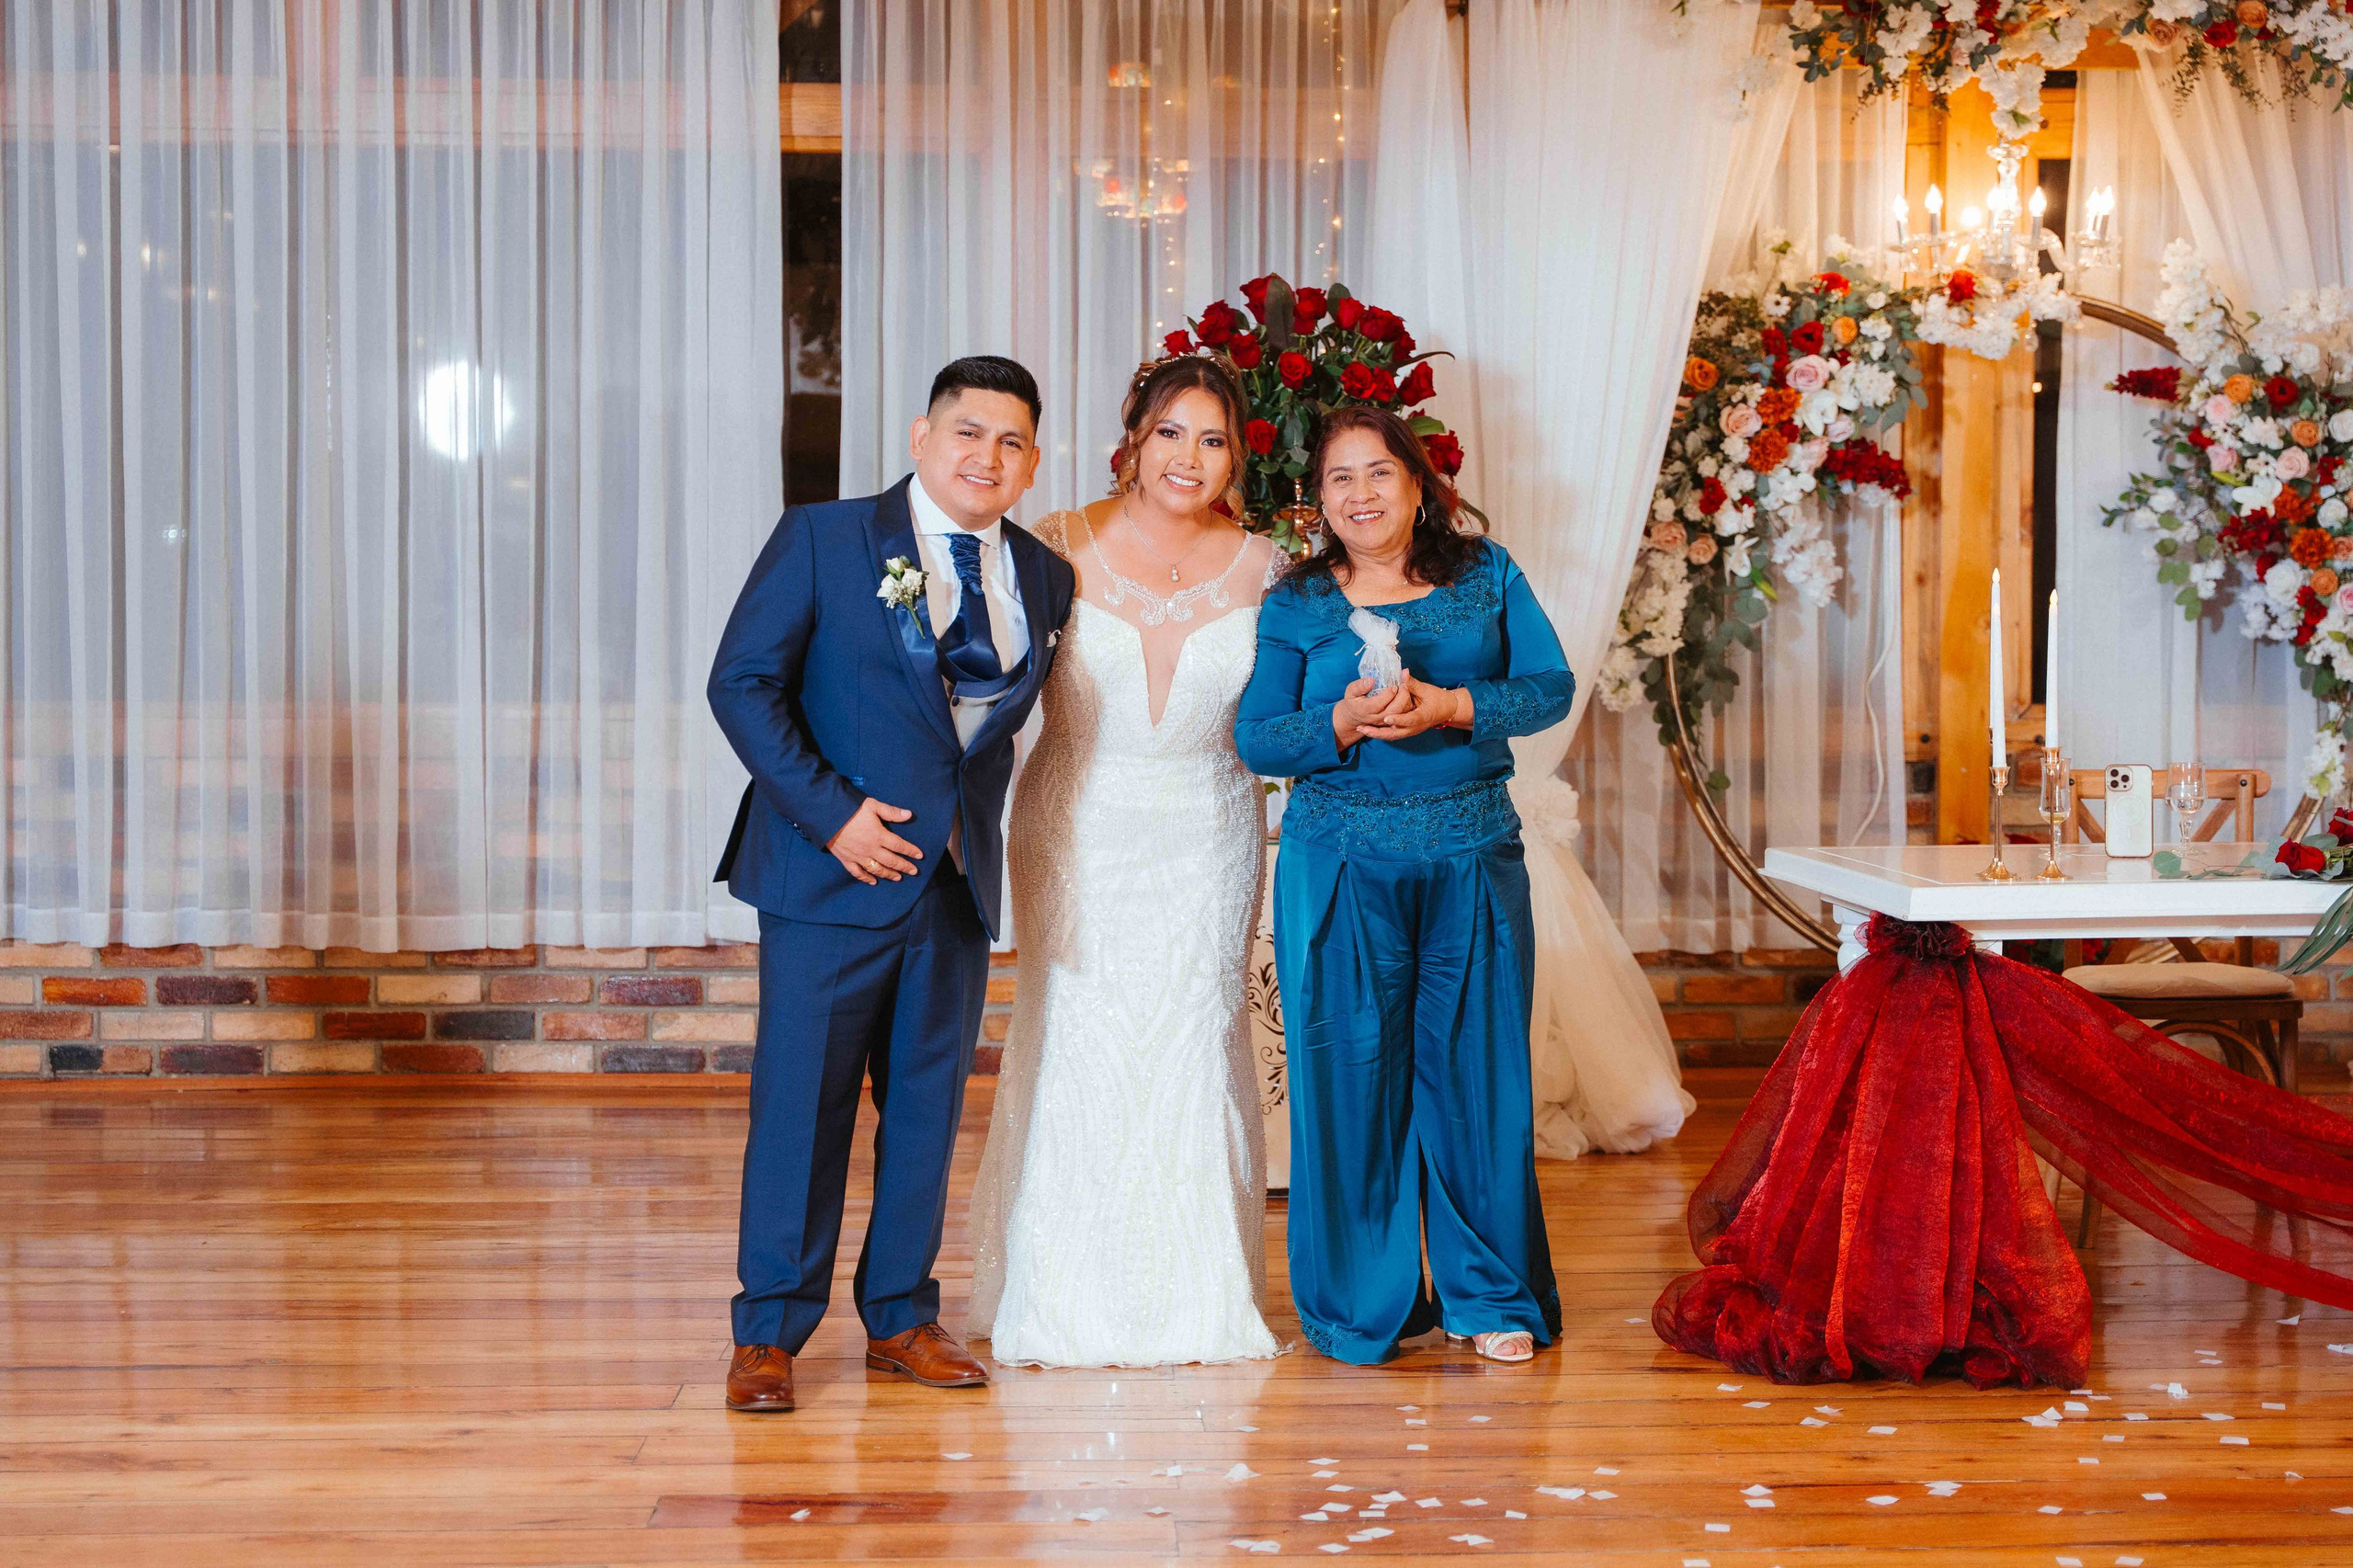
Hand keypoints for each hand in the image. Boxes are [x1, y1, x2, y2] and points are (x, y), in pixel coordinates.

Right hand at [827, 797, 921, 884]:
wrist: (827, 817)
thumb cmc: (850, 809)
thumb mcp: (872, 805)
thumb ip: (891, 812)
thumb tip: (909, 814)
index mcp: (879, 836)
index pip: (899, 845)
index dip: (911, 851)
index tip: (920, 856)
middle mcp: (871, 849)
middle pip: (891, 861)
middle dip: (904, 866)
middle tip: (914, 871)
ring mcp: (858, 856)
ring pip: (877, 869)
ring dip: (889, 874)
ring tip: (898, 878)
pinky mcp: (846, 860)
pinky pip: (858, 873)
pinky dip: (866, 878)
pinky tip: (873, 882)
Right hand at [1332, 677, 1412, 750]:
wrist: (1354, 717)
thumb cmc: (1353, 701)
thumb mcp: (1350, 691)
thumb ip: (1359, 686)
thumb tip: (1371, 680)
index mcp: (1365, 710)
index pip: (1379, 703)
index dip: (1389, 694)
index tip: (1393, 685)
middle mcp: (1376, 718)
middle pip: (1394, 710)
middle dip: (1402, 696)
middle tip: (1403, 685)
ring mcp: (1384, 722)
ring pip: (1400, 714)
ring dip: (1406, 700)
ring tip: (1405, 688)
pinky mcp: (1390, 723)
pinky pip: (1402, 716)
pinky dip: (1407, 705)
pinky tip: (1405, 695)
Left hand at [1356, 672, 1471, 741]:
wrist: (1446, 710)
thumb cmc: (1437, 698)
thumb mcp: (1426, 689)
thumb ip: (1412, 683)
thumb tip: (1403, 672)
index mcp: (1421, 717)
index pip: (1409, 720)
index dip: (1397, 720)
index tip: (1385, 718)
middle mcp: (1415, 727)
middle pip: (1395, 733)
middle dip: (1378, 732)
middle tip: (1363, 728)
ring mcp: (1410, 731)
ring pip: (1391, 736)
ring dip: (1376, 734)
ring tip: (1361, 730)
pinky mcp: (1406, 731)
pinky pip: (1391, 734)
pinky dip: (1380, 733)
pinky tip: (1367, 730)